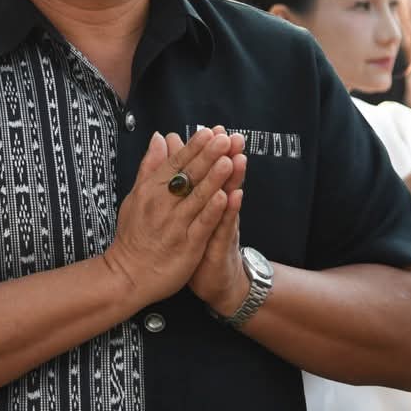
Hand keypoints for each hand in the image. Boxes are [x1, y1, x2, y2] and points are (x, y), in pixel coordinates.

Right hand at [100, 127, 244, 309]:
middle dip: (208, 156)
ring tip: (229, 159)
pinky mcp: (186, 246)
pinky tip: (224, 197)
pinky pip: (202, 225)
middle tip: (224, 138)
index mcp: (150, 190)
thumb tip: (159, 138)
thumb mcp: (136, 195)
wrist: (128, 275)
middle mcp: (161, 205)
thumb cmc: (134, 234)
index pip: (175, 164)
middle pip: (188, 177)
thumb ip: (150, 166)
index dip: (193, 148)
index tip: (209, 132)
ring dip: (214, 178)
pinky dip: (212, 210)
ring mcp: (174, 225)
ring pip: (197, 198)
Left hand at [189, 140, 252, 313]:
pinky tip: (234, 196)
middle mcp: (216, 210)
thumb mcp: (188, 215)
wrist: (213, 281)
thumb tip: (172, 164)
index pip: (206, 174)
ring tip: (238, 158)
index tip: (213, 129)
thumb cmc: (197, 243)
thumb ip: (181, 187)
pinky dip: (229, 211)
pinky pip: (225, 226)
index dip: (209, 153)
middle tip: (234, 136)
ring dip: (234, 179)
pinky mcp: (220, 245)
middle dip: (227, 158)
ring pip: (228, 199)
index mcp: (204, 201)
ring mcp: (220, 226)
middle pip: (222, 180)